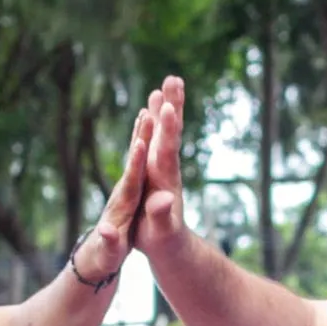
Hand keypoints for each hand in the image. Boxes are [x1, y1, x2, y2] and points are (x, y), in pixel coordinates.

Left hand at [70, 104, 155, 287]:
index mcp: (122, 207)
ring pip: (137, 155)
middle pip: (134, 161)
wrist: (96, 254)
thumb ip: (109, 243)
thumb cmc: (105, 257)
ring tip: (150, 107)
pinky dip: (144, 140)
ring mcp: (126, 186)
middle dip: (142, 138)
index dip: (135, 164)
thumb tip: (106, 233)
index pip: (131, 182)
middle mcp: (123, 191)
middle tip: (149, 111)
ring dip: (143, 132)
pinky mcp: (130, 186)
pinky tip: (147, 122)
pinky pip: (140, 158)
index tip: (141, 143)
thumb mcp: (109, 254)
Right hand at [137, 76, 189, 255]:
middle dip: (171, 106)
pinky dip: (155, 122)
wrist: (172, 246)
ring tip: (165, 83)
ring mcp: (163, 168)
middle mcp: (166, 169)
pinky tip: (153, 110)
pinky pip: (156, 140)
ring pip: (165, 132)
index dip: (168, 129)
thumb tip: (164, 200)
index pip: (167, 150)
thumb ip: (161, 215)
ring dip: (166, 108)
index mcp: (165, 181)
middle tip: (173, 79)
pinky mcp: (158, 170)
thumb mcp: (161, 232)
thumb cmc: (164, 242)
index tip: (169, 106)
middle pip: (170, 133)